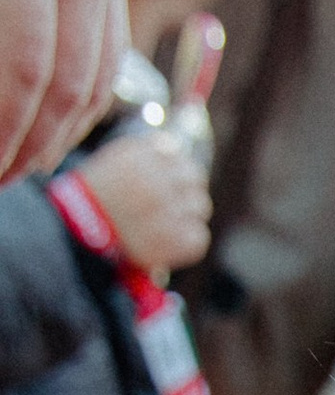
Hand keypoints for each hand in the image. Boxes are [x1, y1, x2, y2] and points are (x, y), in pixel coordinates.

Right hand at [65, 123, 212, 280]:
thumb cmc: (86, 204)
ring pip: (199, 205)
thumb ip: (142, 156)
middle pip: (194, 176)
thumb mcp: (109, 165)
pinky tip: (168, 243)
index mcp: (138, 156)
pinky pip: (198, 236)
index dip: (173, 166)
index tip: (168, 176)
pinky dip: (187, 241)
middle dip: (185, 188)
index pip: (175, 151)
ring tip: (167, 224)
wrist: (74, 238)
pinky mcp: (178, 239)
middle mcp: (157, 179)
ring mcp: (170, 209)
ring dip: (187, 214)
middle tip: (173, 202)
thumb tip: (174, 151)